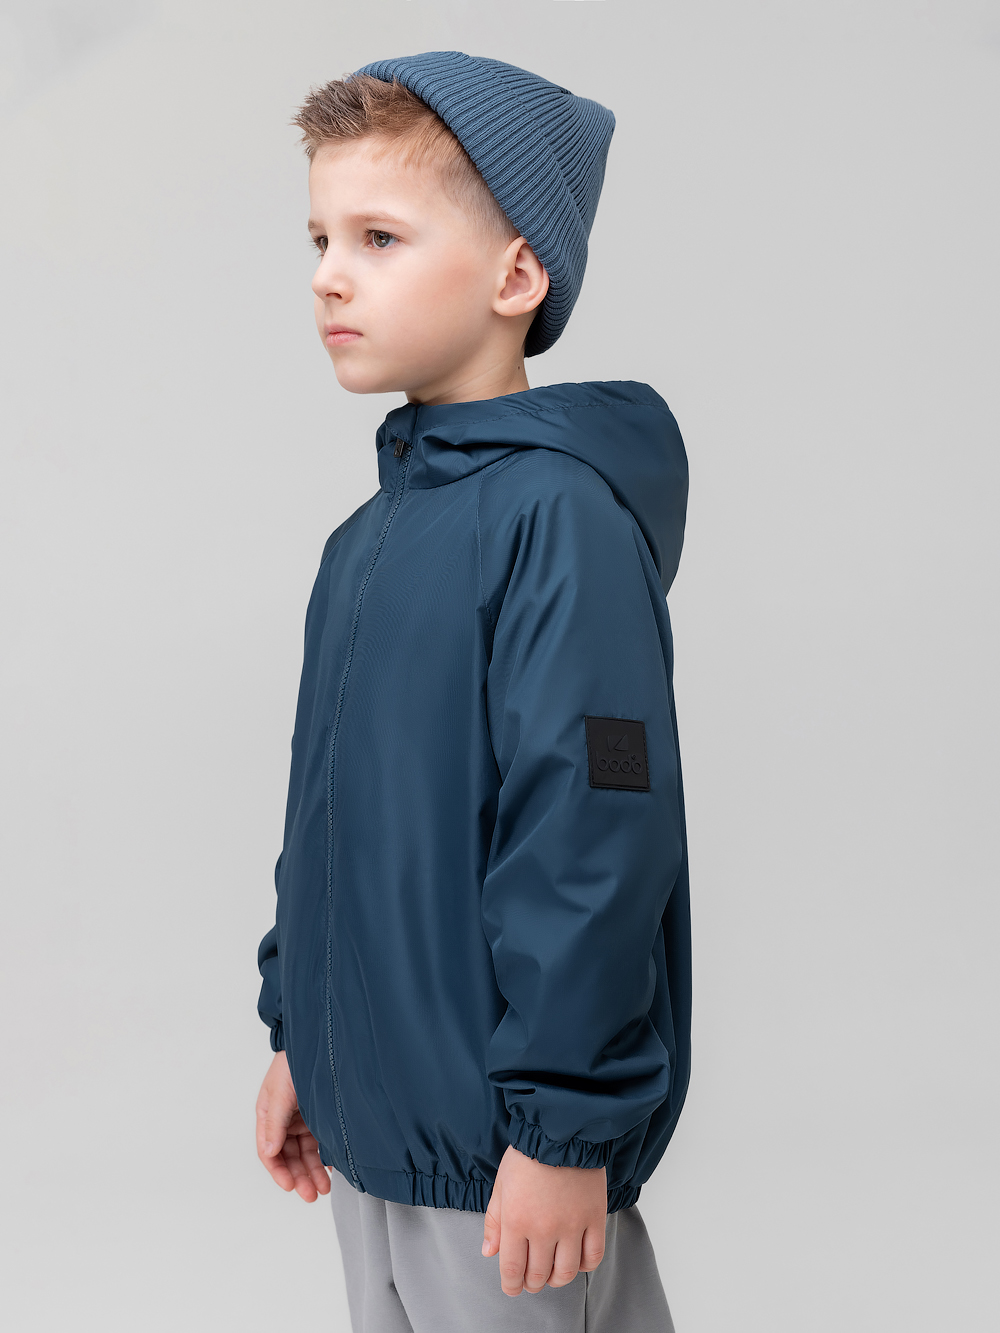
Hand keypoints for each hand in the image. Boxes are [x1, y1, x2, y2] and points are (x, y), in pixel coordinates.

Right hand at [255, 1050, 330, 1201]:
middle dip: (299, 1177)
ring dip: (313, 1171)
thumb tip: (269, 1151)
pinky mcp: (320, 1116)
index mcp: (268, 1116)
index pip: (269, 1152)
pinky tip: (332, 1168)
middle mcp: (285, 1121)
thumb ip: (275, 1123)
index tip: (290, 1186)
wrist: (320, 1040)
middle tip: (311, 1195)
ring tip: (324, 1188)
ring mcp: (303, 1119)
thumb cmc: (293, 1062)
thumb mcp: (280, 1092)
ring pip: (305, 1153)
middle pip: (289, 1157)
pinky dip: (325, 1157)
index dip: (278, 1171)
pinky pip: (320, 1142)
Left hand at [482, 1144, 606, 1295]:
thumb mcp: (501, 1184)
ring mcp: (571, 1225)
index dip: (511, 1286)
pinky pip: (592, 1257)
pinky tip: (576, 1259)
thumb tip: (490, 1252)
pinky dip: (583, 1266)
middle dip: (532, 1284)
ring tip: (552, 1273)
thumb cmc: (527, 1154)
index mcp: (516, 1221)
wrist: (561, 1130)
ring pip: (565, 1273)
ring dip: (556, 1280)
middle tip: (531, 1280)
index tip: (512, 1288)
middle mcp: (543, 1229)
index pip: (512, 1270)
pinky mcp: (594, 1218)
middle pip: (538, 1275)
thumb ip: (494, 1221)